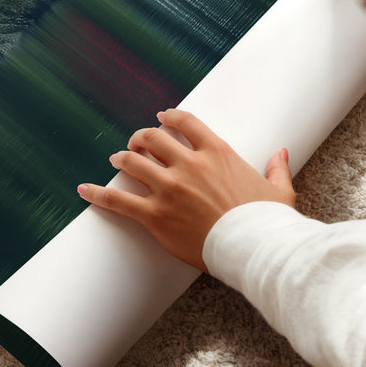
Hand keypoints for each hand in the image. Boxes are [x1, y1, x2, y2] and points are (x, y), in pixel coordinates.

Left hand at [77, 109, 294, 271]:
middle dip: (141, 137)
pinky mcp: (155, 215)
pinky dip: (98, 194)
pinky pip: (119, 200)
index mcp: (217, 153)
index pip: (185, 122)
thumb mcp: (278, 191)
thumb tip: (281, 153)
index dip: (169, 117)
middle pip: (153, 138)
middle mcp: (189, 164)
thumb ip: (277, 168)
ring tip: (116, 159)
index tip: (161, 117)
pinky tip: (84, 190)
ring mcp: (169, 188)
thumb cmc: (268, 222)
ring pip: (133, 162)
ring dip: (122, 158)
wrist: (255, 249)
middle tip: (135, 142)